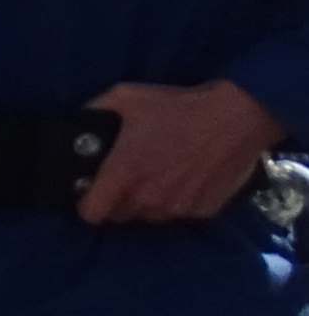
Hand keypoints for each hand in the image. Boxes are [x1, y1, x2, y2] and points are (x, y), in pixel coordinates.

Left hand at [79, 79, 278, 226]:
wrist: (237, 118)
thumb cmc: (178, 107)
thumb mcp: (126, 97)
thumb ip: (95, 110)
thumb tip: (78, 120)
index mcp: (124, 174)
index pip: (91, 213)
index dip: (87, 204)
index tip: (91, 193)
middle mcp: (148, 198)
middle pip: (119, 216)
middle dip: (117, 201)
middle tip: (127, 178)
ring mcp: (177, 208)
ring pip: (149, 217)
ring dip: (147, 203)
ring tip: (157, 176)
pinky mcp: (203, 211)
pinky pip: (178, 214)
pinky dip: (176, 202)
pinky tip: (184, 178)